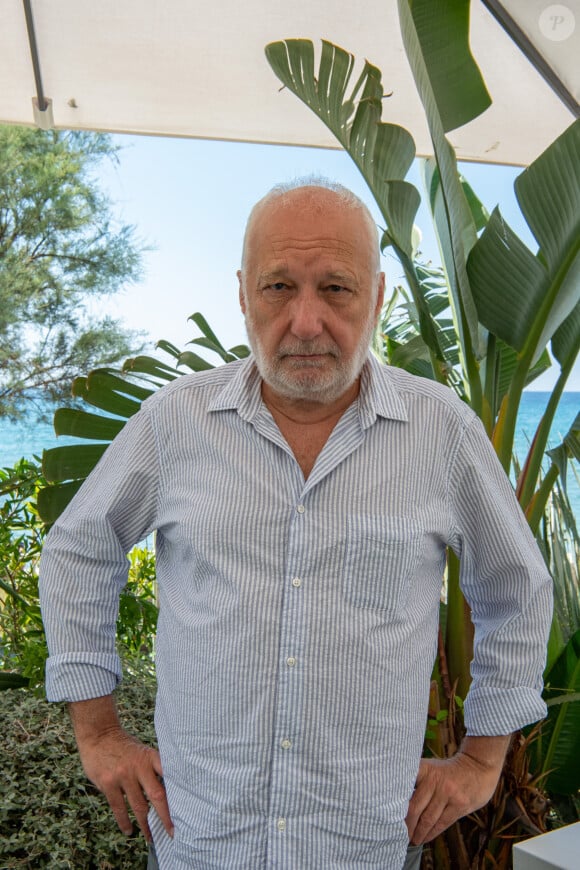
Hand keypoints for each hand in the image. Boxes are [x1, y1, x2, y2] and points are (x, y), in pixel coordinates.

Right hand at [69, 696, 172, 841]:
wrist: (99, 734)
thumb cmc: (124, 746)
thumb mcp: (142, 751)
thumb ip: (152, 769)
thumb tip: (166, 793)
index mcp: (151, 757)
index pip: (169, 776)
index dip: (179, 793)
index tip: (187, 809)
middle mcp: (139, 766)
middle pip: (157, 796)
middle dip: (165, 816)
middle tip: (172, 832)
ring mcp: (123, 775)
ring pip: (138, 806)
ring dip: (145, 824)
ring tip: (151, 837)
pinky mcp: (108, 783)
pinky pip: (118, 808)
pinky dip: (124, 821)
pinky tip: (129, 830)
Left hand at [405, 735, 510, 844]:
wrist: (478, 767)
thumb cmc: (449, 771)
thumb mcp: (432, 768)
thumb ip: (418, 781)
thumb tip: (399, 802)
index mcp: (425, 769)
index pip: (405, 785)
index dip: (395, 802)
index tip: (386, 813)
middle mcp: (435, 780)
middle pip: (414, 808)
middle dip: (406, 824)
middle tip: (397, 834)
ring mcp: (448, 793)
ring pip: (428, 819)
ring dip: (417, 833)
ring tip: (411, 840)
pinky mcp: (460, 804)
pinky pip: (442, 823)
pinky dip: (431, 833)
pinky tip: (424, 838)